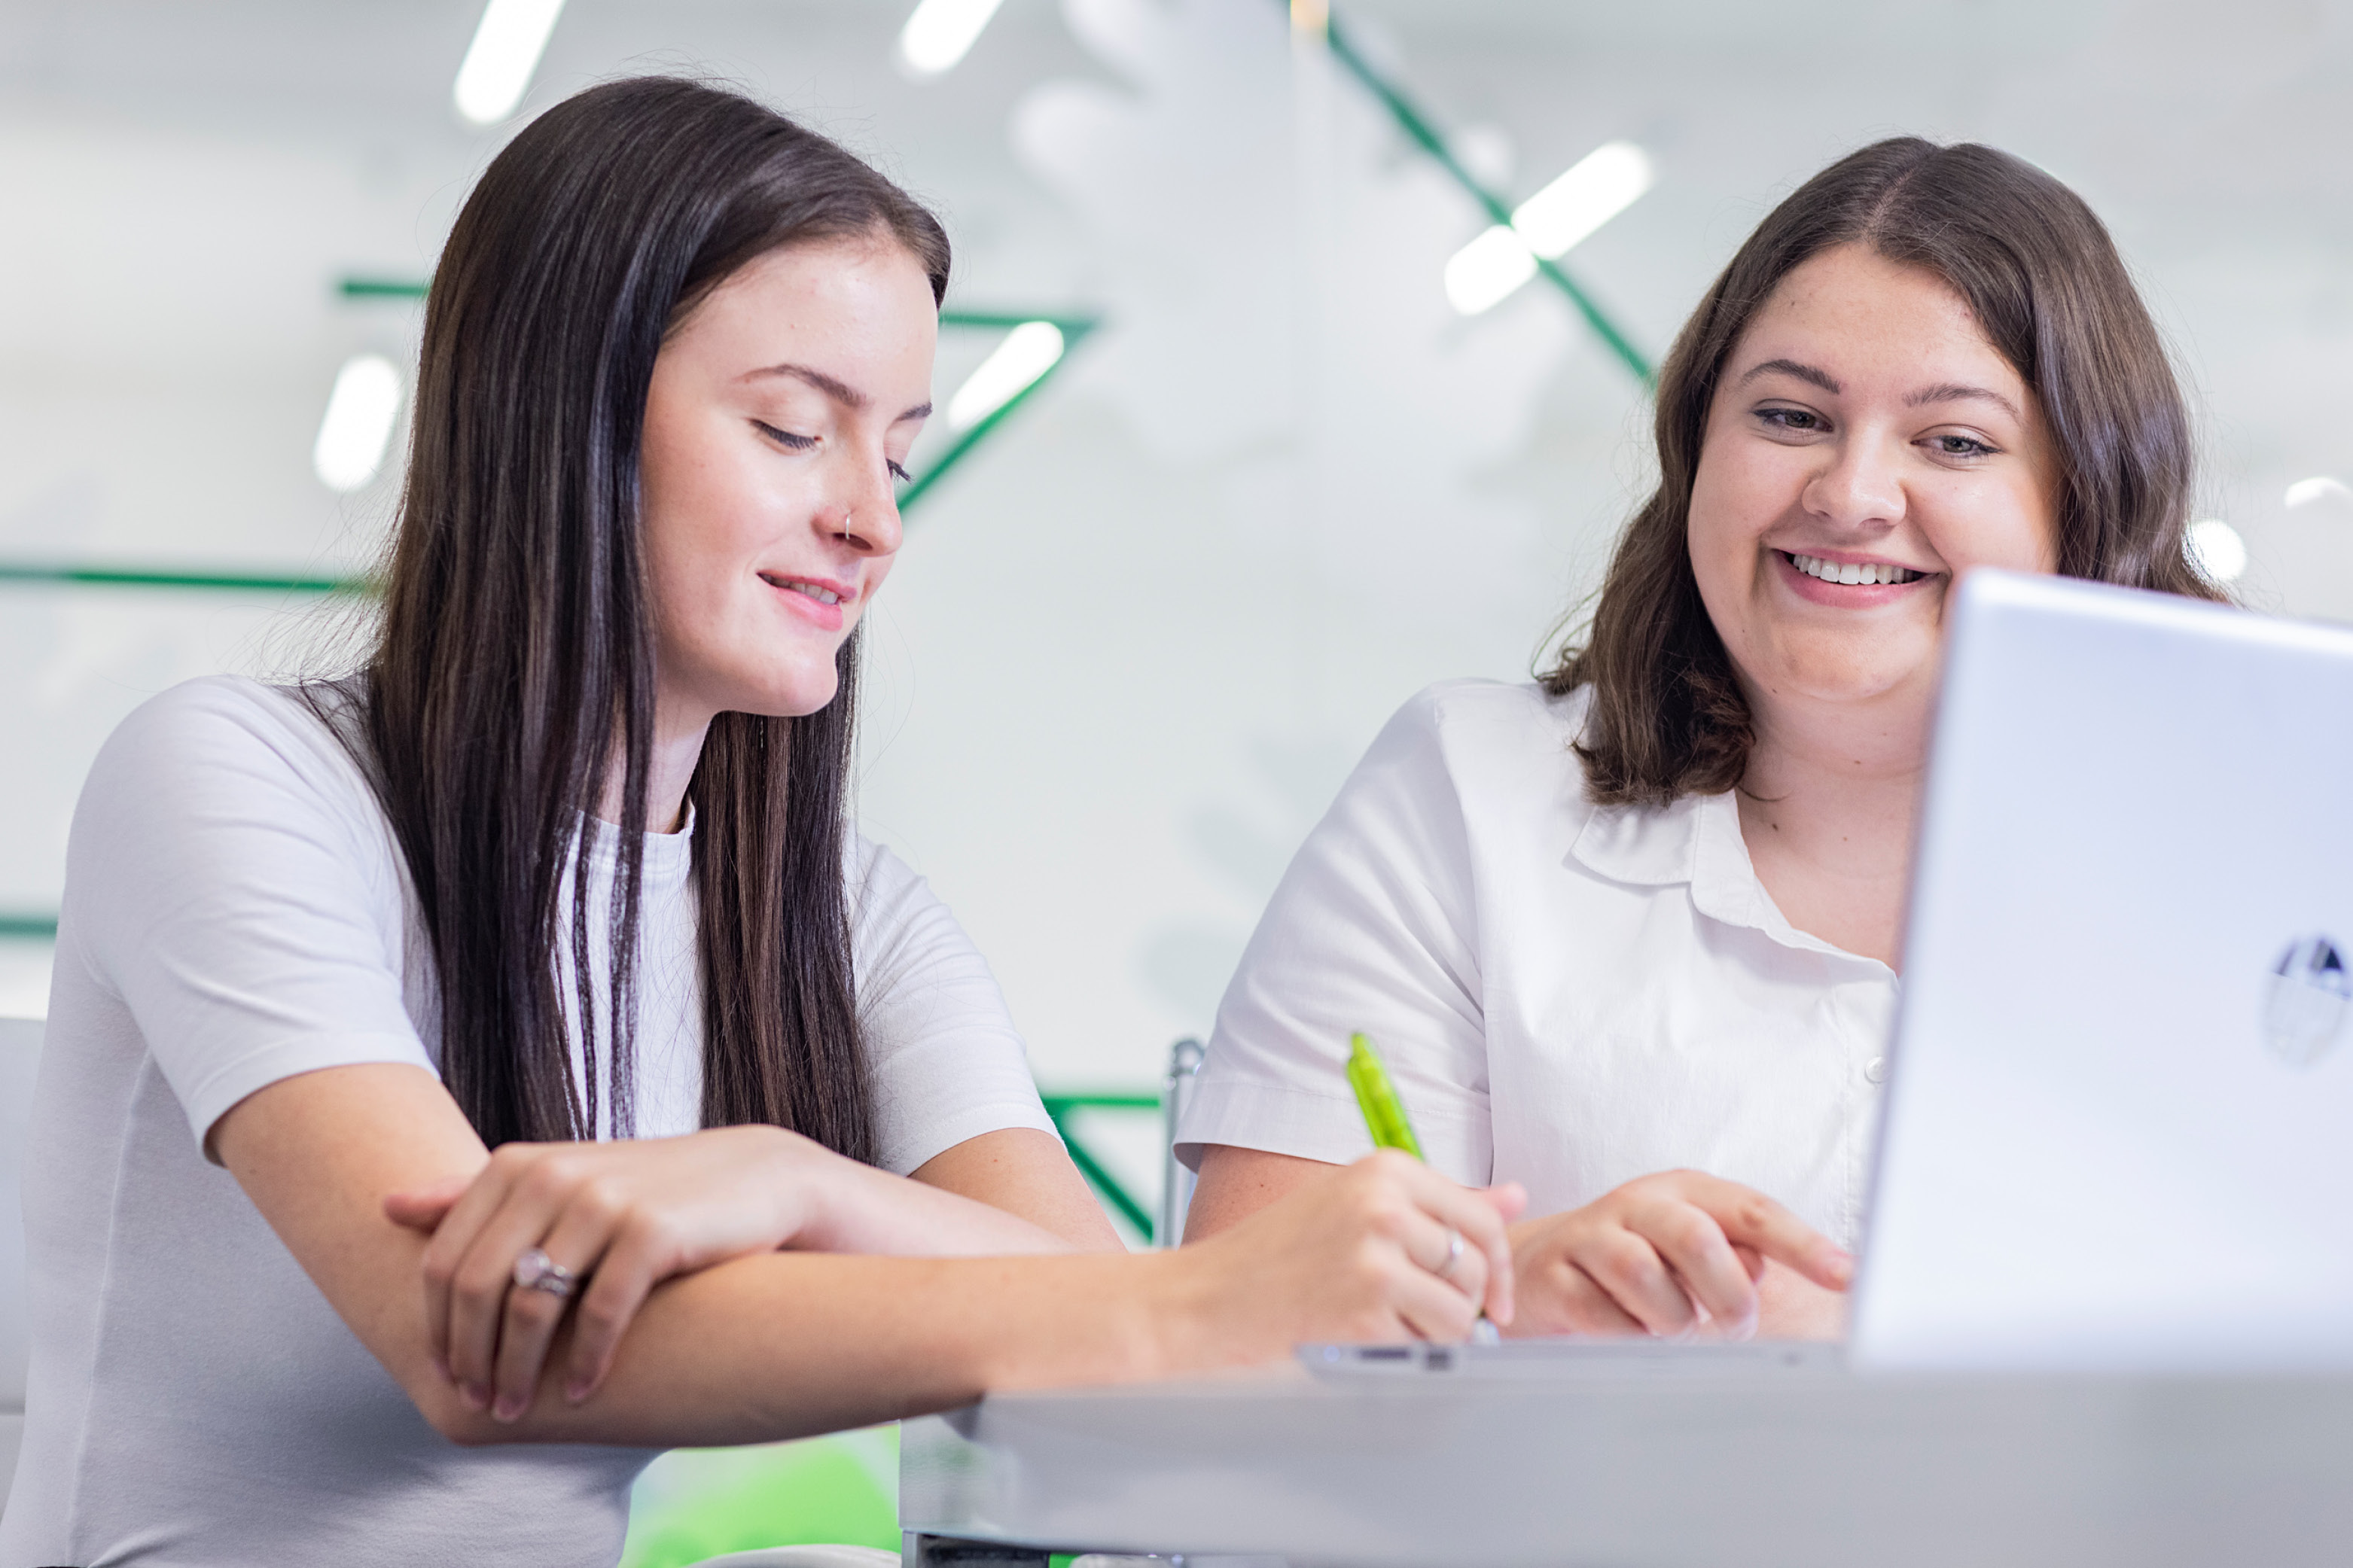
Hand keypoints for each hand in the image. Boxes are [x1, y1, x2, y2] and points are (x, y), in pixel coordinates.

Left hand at [385, 1125, 845, 1421]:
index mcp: (518, 1164)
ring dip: (519, 1371)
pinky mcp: (651, 1231)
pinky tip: (584, 1391)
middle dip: (472, 1357)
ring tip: (521, 1408)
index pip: (444, 1260)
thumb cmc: (646, 1191)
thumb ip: (474, 1197)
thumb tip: (387, 1206)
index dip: (438, 1328)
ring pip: (531, 1306)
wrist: (753, 1179)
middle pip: (477, 1287)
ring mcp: (602, 1201)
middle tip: (482, 1402)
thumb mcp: (558, 1184)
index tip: (450, 1374)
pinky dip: (586, 1362)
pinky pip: (599, 1314)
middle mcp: (553, 1175)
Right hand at [1169, 1150, 1527, 1360]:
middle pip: (1476, 1267)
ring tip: (1383, 1324)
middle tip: (1418, 1317)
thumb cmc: (1277, 1255)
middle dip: (1464, 1304)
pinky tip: (1361, 1339)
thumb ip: (1438, 1205)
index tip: (1491, 1297)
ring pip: (1460, 1313)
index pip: (1482, 1217)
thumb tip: (1515, 1195)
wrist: (1207, 1300)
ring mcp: (1375, 1259)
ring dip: (1434, 1333)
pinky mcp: (1365, 1312)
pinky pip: (1428, 1346)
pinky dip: (1406, 1355)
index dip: (1496, 1265)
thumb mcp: (1354, 1206)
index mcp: (1384, 1169)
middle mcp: (1385, 1206)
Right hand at [1504, 1169, 1850, 1340]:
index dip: (1803, 1244)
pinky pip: (1603, 1316)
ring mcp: (1591, 1235)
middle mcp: (1639, 1204)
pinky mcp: (1555, 1274)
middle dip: (1728, 1295)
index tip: (1846, 1275)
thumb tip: (1759, 1272)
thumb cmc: (1637, 1260)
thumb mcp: (1693, 1249)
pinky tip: (1626, 1328)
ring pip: (1646, 1277)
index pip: (1753, 1211)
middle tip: (1735, 1326)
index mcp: (1686, 1192)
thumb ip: (1737, 1257)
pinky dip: (1627, 1335)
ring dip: (1673, 1319)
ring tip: (1673, 1325)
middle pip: (1698, 1237)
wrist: (1537, 1267)